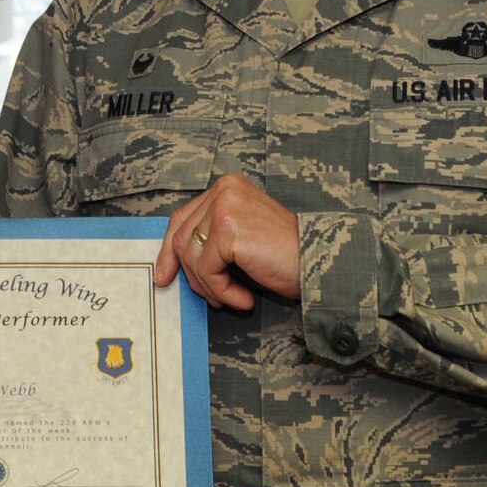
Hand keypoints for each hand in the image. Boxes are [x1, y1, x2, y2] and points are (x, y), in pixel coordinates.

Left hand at [156, 173, 300, 308]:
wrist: (320, 262)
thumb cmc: (286, 255)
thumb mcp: (241, 240)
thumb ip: (210, 240)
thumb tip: (171, 264)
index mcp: (227, 188)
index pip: (182, 218)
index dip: (169, 250)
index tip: (165, 275)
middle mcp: (224, 190)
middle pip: (181, 239)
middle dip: (193, 276)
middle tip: (214, 297)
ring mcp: (225, 206)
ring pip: (192, 257)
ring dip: (211, 287)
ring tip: (234, 297)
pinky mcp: (228, 228)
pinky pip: (207, 270)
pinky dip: (222, 291)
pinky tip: (243, 298)